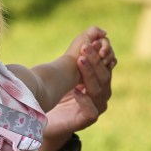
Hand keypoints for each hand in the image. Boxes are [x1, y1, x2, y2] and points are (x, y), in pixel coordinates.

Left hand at [41, 35, 115, 150]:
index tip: (88, 42)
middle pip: (104, 75)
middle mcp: (100, 93)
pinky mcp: (86, 120)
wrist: (44, 119)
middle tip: (84, 47)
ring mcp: (95, 107)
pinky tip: (76, 91)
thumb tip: (96, 30)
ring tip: (80, 62)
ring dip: (90, 75)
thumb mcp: (67, 70)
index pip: (105, 65)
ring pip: (99, 90)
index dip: (99, 53)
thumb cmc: (57, 93)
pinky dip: (85, 100)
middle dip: (94, 60)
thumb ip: (78, 52)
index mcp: (98, 81)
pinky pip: (91, 110)